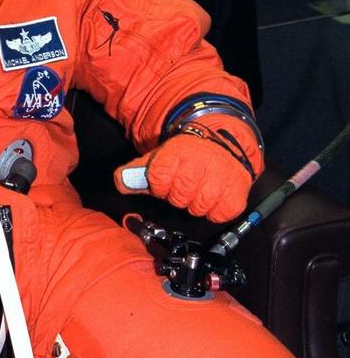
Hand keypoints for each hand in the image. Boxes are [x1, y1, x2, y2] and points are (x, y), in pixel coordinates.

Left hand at [114, 117, 262, 221]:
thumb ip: (135, 172)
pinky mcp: (236, 193)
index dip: (160, 185)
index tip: (167, 178)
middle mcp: (201, 163)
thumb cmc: (187, 155)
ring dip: (196, 203)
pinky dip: (215, 210)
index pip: (158, 180)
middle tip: (185, 183)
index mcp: (177, 152)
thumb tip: (121, 182)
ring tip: (200, 188)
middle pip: (178, 198)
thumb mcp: (159, 157)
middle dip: (178, 195)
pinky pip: (218, 214)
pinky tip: (214, 195)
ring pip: (197, 208)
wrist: (222, 142)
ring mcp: (220, 178)